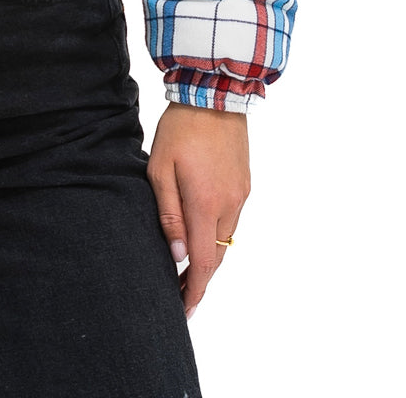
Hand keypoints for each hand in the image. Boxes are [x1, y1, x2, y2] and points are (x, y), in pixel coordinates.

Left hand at [146, 102, 250, 319]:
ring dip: (209, 257)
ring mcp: (240, 195)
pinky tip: (201, 233)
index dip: (194, 291)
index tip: (183, 310)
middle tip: (179, 293)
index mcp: (205, 204)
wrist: (214, 95)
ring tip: (187, 268)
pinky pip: (232, 220)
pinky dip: (217, 234)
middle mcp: (229, 205)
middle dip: (200, 280)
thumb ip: (168, 213)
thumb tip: (176, 255)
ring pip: (225, 239)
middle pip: (217, 257)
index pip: (202, 263)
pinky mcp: (245, 184)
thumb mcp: (160, 168)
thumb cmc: (180, 128)